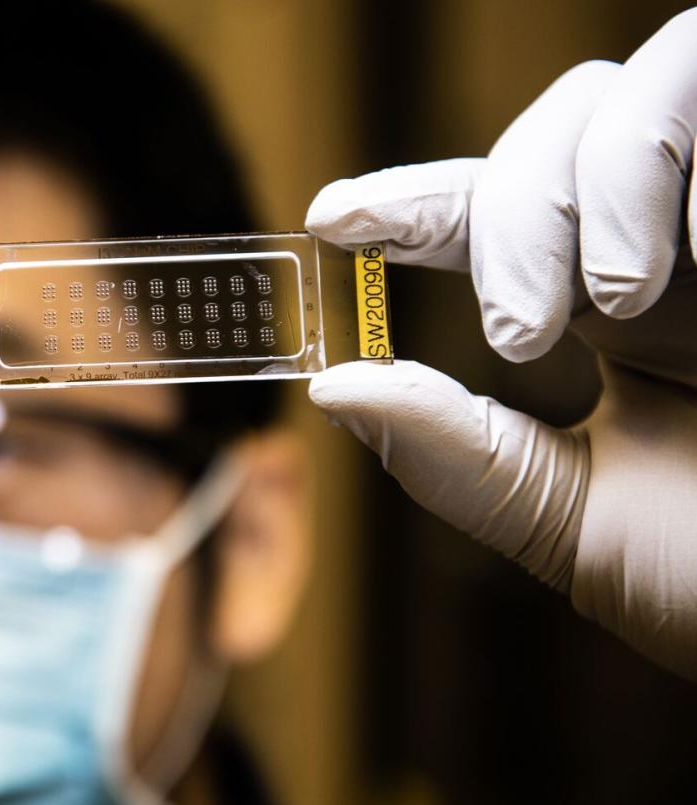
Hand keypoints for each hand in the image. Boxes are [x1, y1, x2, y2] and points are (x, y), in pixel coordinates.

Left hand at [303, 11, 696, 678]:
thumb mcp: (567, 522)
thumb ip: (456, 456)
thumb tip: (331, 390)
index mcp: (608, 317)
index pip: (486, 221)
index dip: (406, 205)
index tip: (331, 222)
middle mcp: (670, 249)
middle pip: (549, 138)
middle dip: (503, 216)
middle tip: (516, 333)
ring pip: (629, 96)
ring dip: (589, 188)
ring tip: (614, 298)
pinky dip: (678, 163)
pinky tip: (691, 251)